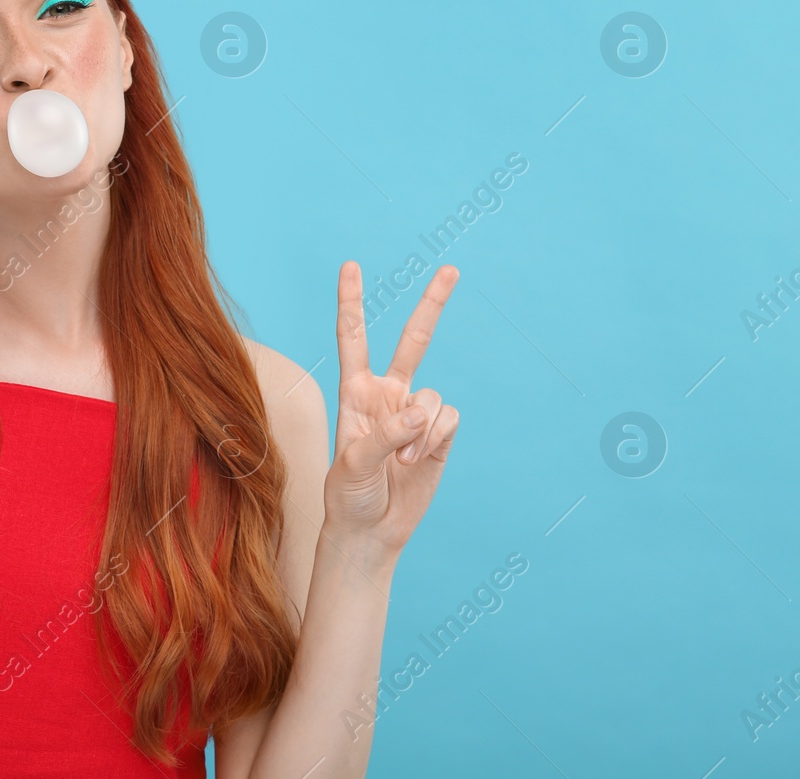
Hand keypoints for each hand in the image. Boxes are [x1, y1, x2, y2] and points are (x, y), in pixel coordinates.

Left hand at [322, 261, 460, 561]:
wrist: (370, 532)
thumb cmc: (348, 496)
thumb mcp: (353, 465)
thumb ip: (384, 435)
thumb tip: (419, 412)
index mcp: (354, 392)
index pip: (353, 338)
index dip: (351, 302)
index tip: (350, 267)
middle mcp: (387, 395)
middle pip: (413, 341)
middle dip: (432, 305)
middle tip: (451, 270)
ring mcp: (415, 414)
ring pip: (433, 397)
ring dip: (422, 431)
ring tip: (403, 461)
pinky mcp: (440, 435)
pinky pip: (449, 419)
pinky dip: (436, 440)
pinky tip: (419, 462)